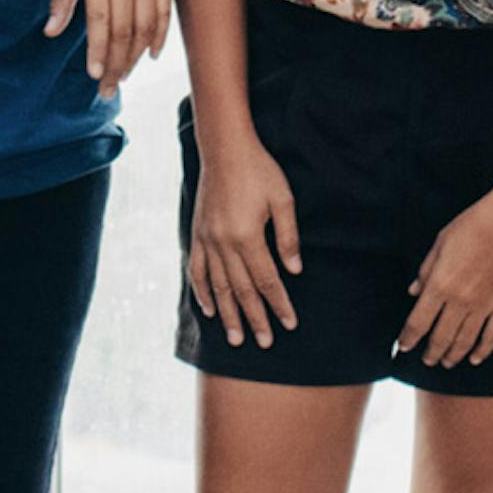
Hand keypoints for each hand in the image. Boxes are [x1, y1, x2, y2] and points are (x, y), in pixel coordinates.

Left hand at [44, 0, 173, 98]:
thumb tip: (52, 31)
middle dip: (116, 65)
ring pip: (145, 27)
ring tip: (124, 76)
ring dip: (136, 57)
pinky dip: (159, 36)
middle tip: (108, 90)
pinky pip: (164, 12)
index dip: (99, 52)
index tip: (95, 75)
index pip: (101, 22)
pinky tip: (151, 55)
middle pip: (124, 32)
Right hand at [186, 129, 302, 347]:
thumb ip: (289, 236)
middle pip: (242, 290)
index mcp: (247, 236)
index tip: (289, 323)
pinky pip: (197, 270)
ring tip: (236, 338)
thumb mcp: (283, 199)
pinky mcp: (197, 234)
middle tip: (265, 343)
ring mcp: (207, 240)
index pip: (267, 280)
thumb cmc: (259, 170)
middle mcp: (224, 243)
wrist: (224, 148)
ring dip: (228, 314)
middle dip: (255, 318)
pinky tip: (208, 309)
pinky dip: (202, 292)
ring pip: (218, 286)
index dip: (279, 304)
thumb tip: (294, 270)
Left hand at [395, 180, 492, 367]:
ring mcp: (485, 305)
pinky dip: (483, 351)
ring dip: (453, 355)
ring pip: (465, 341)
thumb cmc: (473, 224)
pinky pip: (492, 336)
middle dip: (431, 352)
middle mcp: (460, 300)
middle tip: (426, 360)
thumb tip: (413, 292)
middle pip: (440, 337)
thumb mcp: (441, 242)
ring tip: (446, 363)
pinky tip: (476, 359)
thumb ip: (426, 271)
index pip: (418, 321)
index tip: (404, 346)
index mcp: (440, 284)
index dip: (408, 338)